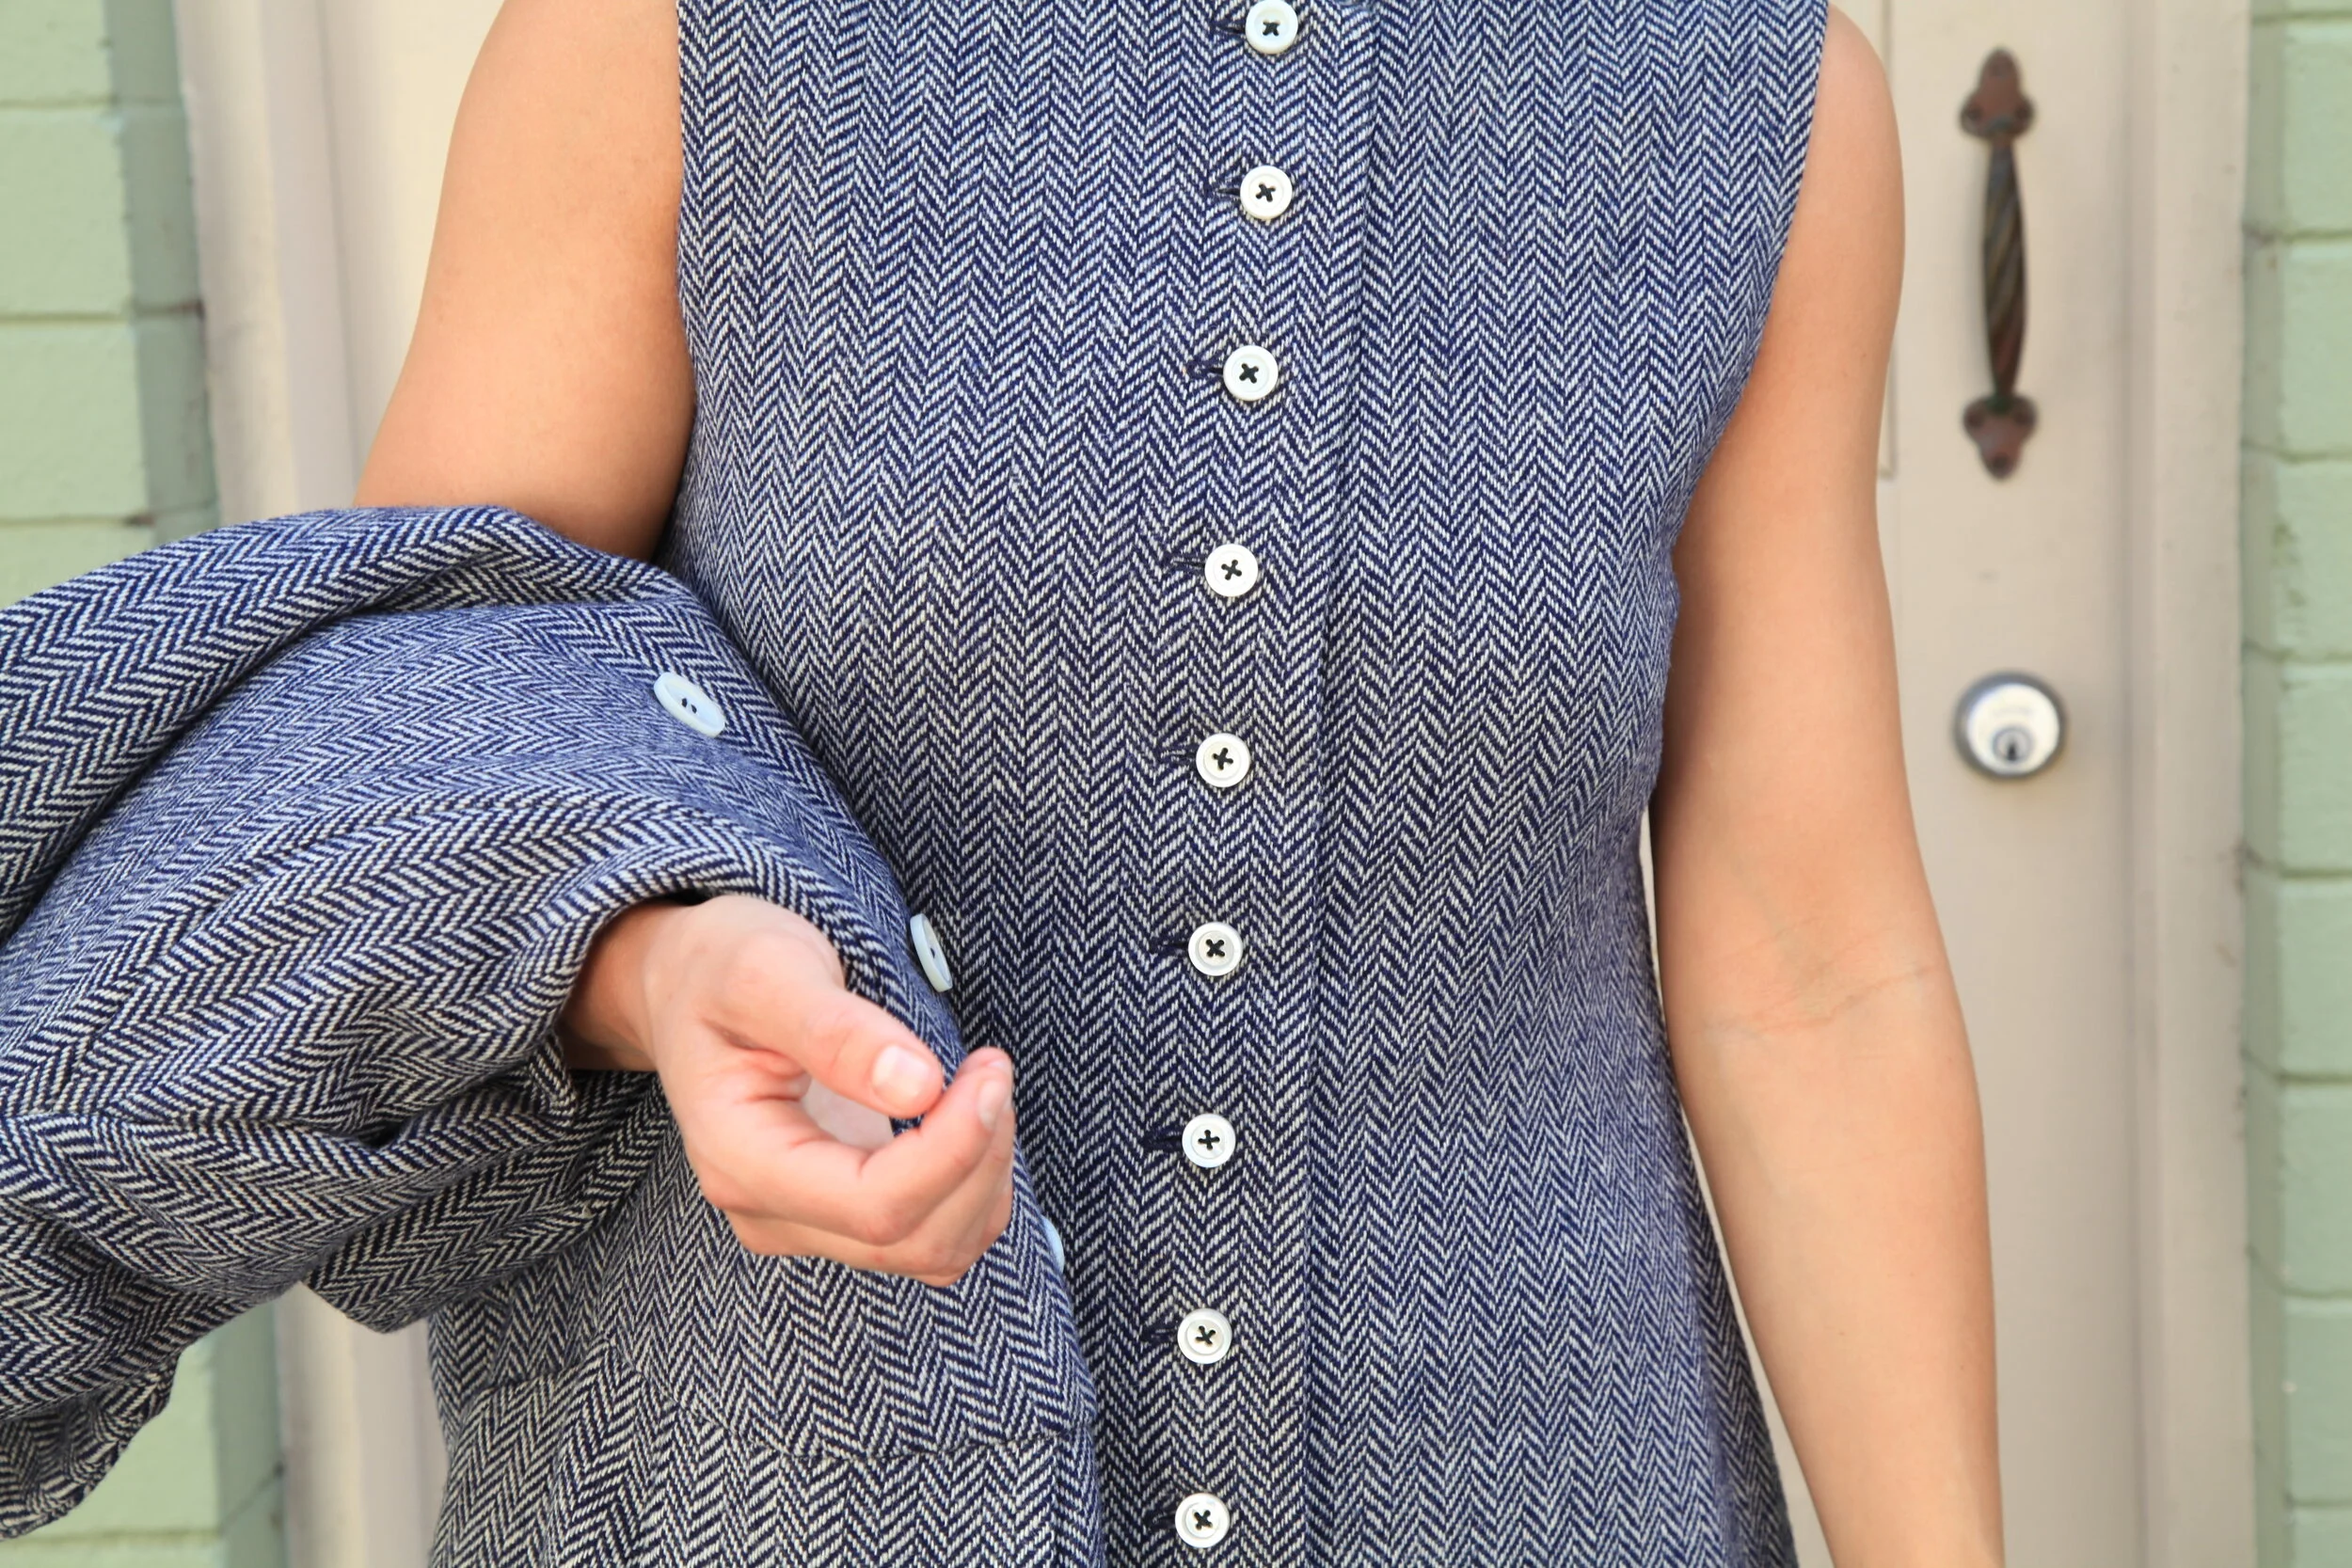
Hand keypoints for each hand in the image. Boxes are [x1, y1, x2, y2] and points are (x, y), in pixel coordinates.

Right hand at [559, 894, 1014, 1286]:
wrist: (686, 985)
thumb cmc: (720, 967)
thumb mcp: (766, 972)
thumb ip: (836, 1031)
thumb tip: (919, 1087)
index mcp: (740, 1159)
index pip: (874, 1206)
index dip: (953, 1149)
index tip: (989, 1068)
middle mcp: (768, 1211)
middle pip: (913, 1241)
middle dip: (979, 1159)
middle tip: (992, 1067)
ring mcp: (804, 1219)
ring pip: (932, 1249)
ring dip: (984, 1176)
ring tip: (983, 1086)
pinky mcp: (839, 1211)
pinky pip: (932, 1232)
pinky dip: (973, 1184)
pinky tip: (968, 1116)